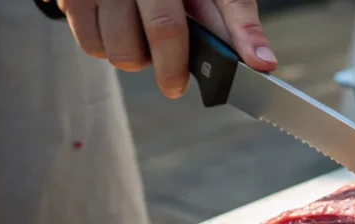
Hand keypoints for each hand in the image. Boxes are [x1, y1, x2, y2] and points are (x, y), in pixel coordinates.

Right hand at [58, 0, 276, 97]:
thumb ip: (236, 26)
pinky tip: (117, 32)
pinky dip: (105, 48)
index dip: (228, 42)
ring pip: (120, 47)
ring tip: (142, 40)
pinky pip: (90, 42)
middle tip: (174, 84)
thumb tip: (263, 63)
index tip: (246, 70)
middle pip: (162, 31)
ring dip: (135, 58)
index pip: (214, 8)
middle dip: (171, 69)